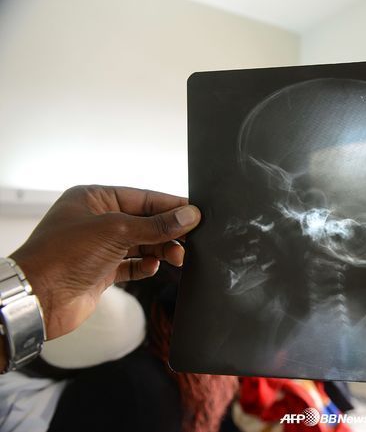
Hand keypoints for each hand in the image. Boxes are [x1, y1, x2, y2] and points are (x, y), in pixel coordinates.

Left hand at [9, 185, 200, 339]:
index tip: (195, 213)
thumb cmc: (64, 255)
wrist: (39, 298)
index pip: (143, 198)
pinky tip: (152, 268)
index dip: (170, 206)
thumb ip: (156, 225)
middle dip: (168, 232)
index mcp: (94, 198)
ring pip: (142, 244)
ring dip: (161, 250)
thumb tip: (189, 215)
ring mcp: (99, 247)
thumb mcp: (117, 231)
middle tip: (190, 240)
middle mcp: (97, 220)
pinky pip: (132, 264)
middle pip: (145, 221)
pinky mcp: (102, 271)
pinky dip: (145, 266)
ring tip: (177, 257)